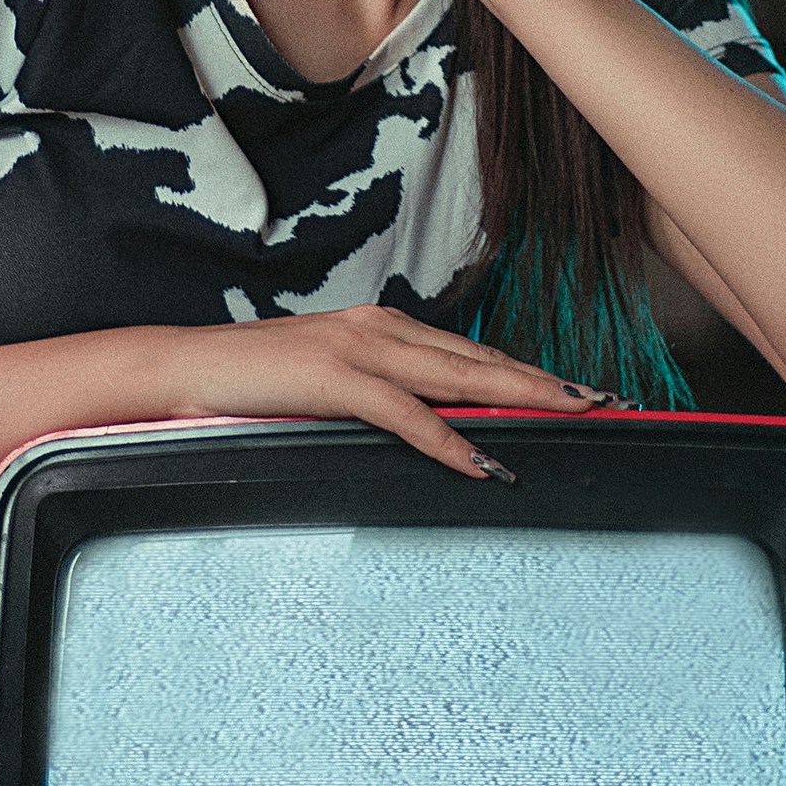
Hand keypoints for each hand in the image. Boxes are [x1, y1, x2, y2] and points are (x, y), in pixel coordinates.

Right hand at [155, 305, 610, 477]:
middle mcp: (379, 327)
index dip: (523, 372)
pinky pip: (406, 413)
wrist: (186, 370)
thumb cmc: (253, 385)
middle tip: (599, 400)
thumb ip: (379, 396)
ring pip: (457, 375)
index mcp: (380, 327)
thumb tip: (430, 426)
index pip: (468, 353)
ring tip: (567, 416)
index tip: (570, 390)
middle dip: (542, 381)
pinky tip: (480, 459)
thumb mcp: (328, 385)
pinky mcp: (335, 377)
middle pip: (479, 359)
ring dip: (517, 397)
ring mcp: (358, 348)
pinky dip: (447, 438)